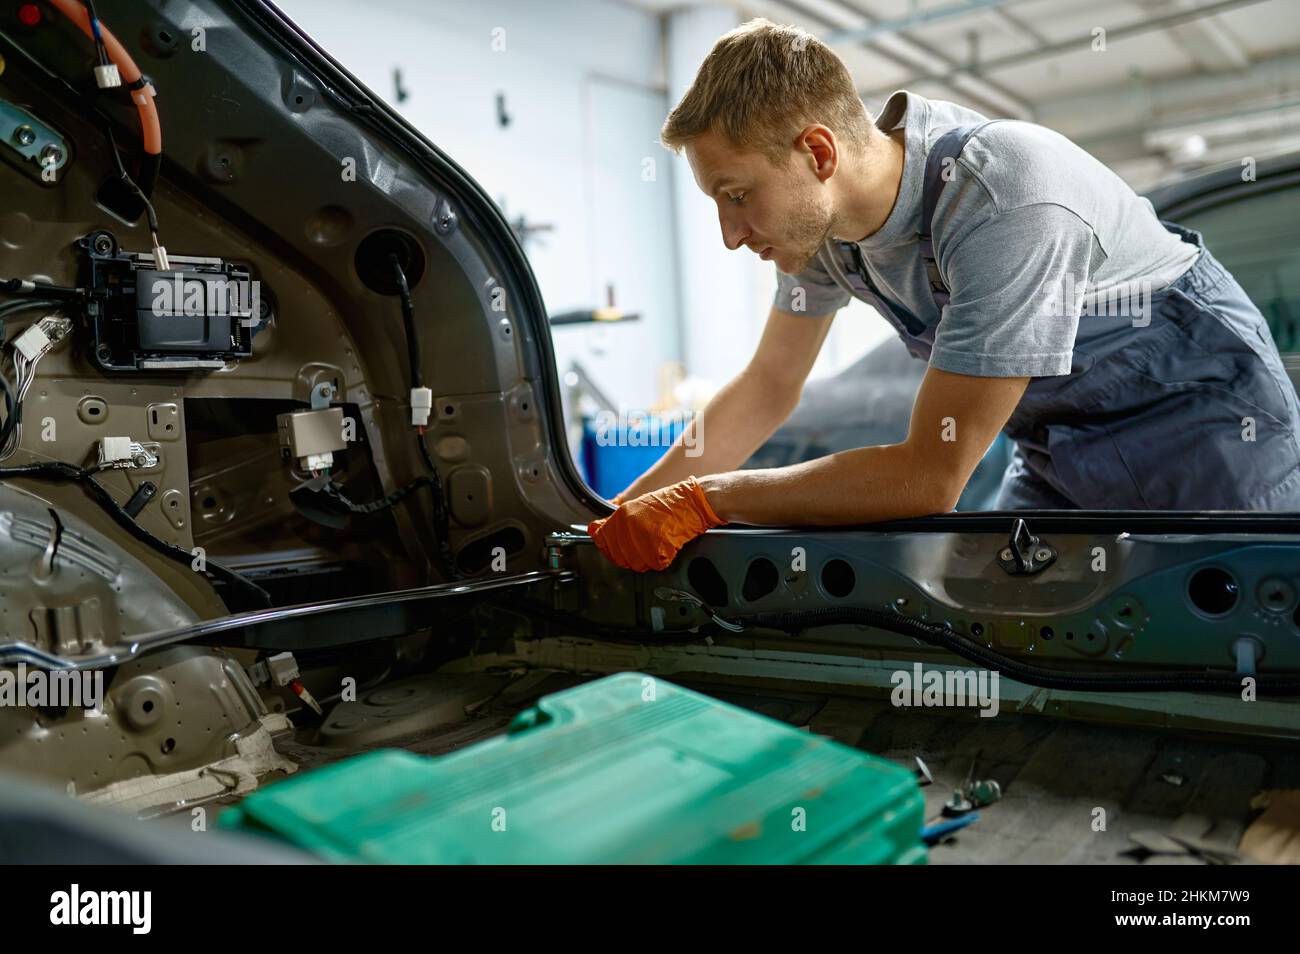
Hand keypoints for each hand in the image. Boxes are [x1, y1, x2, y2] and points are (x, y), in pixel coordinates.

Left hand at [586, 476, 724, 570]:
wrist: (695, 501)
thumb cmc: (671, 504)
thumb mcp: (637, 507)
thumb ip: (617, 522)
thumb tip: (596, 531)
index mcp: (622, 514)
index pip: (602, 540)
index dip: (610, 549)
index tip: (617, 551)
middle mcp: (629, 523)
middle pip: (620, 556)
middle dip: (632, 557)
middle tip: (646, 548)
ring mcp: (643, 534)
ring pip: (637, 563)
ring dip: (648, 559)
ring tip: (659, 545)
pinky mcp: (659, 544)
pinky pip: (655, 563)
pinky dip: (663, 560)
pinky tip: (668, 547)